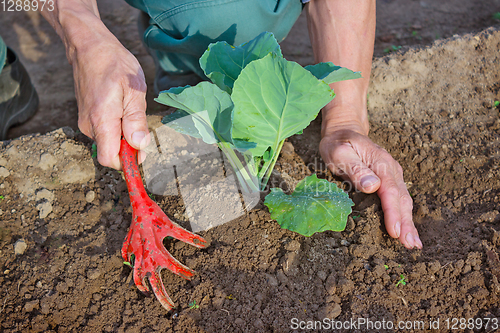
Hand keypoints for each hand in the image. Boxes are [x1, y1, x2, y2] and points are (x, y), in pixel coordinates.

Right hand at [71, 26, 148, 168]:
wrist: (89, 47)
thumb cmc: (114, 64)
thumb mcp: (134, 91)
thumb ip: (136, 121)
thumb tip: (139, 145)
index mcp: (101, 121)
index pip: (110, 159)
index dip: (127, 162)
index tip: (142, 152)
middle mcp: (89, 125)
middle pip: (111, 152)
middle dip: (129, 146)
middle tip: (140, 122)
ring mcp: (86, 121)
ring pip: (109, 141)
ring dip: (123, 134)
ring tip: (129, 107)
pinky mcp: (86, 116)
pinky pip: (104, 131)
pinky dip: (116, 126)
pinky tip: (122, 105)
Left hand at [320, 121, 422, 248]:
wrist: (344, 132)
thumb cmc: (338, 144)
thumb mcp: (340, 153)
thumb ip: (356, 169)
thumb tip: (373, 186)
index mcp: (380, 163)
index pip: (390, 191)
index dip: (393, 213)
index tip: (395, 232)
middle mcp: (391, 169)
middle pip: (402, 199)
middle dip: (407, 223)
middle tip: (410, 245)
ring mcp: (393, 175)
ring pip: (404, 201)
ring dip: (409, 222)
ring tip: (413, 243)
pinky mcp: (390, 180)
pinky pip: (399, 200)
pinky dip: (404, 216)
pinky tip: (406, 230)